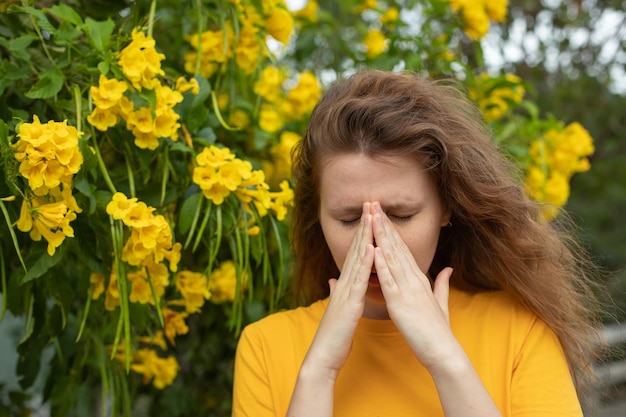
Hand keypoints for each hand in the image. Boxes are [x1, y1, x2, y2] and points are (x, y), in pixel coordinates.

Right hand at [300, 202, 374, 379]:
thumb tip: (334, 279)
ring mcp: (345, 291)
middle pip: (356, 249)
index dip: (363, 232)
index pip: (356, 253)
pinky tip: (371, 247)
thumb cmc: (334, 334)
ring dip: (364, 236)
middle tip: (370, 202)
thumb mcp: (338, 308)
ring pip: (357, 258)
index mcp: (345, 283)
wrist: (324, 355)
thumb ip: (337, 291)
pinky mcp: (349, 303)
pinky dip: (366, 262)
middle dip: (364, 225)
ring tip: (371, 215)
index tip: (370, 214)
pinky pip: (359, 279)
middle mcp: (344, 282)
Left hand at [370, 201, 458, 370]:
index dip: (392, 230)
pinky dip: (382, 265)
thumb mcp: (440, 302)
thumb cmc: (438, 330)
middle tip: (373, 203)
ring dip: (381, 236)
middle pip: (397, 246)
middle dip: (384, 224)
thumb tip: (447, 268)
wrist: (443, 351)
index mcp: (419, 279)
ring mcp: (408, 290)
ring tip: (372, 217)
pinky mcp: (401, 303)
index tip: (382, 213)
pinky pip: (390, 281)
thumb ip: (442, 283)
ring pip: (392, 258)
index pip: (403, 249)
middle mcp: (414, 279)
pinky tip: (374, 250)